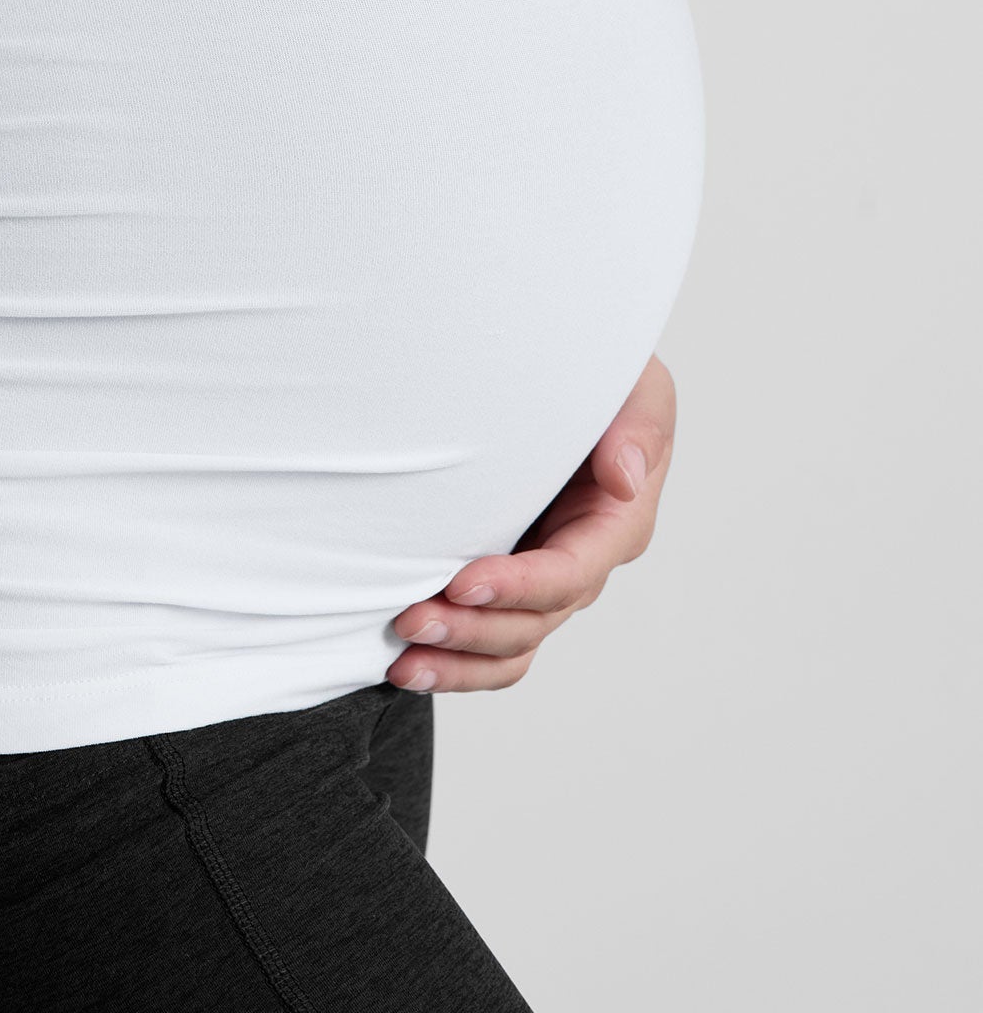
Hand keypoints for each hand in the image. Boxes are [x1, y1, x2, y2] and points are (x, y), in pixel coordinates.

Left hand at [387, 353, 677, 693]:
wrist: (558, 374)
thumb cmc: (599, 374)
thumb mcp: (633, 382)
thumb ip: (635, 425)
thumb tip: (626, 477)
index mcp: (616, 521)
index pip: (569, 572)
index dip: (518, 585)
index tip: (462, 581)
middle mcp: (581, 562)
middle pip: (533, 622)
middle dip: (472, 629)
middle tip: (410, 620)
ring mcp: (542, 579)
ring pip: (510, 646)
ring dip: (457, 660)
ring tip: (403, 661)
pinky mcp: (509, 581)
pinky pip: (491, 643)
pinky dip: (455, 663)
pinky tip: (408, 666)